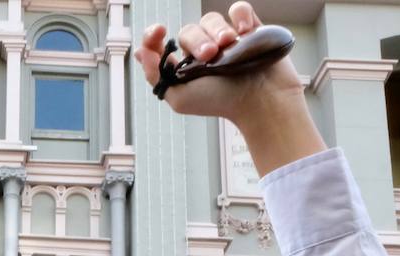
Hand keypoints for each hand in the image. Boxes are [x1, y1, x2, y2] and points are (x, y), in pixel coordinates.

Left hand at [134, 2, 322, 176]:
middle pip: (189, 30)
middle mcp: (202, 50)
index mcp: (182, 65)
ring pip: (211, 19)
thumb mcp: (180, 97)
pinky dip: (239, 15)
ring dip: (217, 29)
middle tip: (210, 56)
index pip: (161, 44)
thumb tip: (140, 52)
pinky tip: (243, 31)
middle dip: (197, 41)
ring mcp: (226, 38)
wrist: (259, 101)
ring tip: (228, 44)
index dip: (154, 35)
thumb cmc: (221, 103)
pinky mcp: (248, 29)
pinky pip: (239, 9)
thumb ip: (156, 75)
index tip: (158, 31)